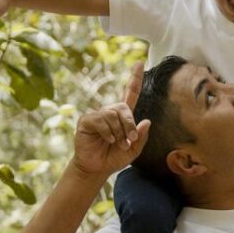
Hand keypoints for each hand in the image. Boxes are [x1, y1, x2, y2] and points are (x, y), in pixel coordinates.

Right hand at [72, 63, 150, 177]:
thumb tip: (146, 121)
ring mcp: (97, 115)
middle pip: (123, 107)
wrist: (96, 168)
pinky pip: (101, 120)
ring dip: (119, 132)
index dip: (135, 79)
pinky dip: (107, 131)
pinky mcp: (86, 121)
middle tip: (129, 141)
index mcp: (122, 116)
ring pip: (113, 115)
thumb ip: (141, 137)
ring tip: (117, 144)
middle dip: (129, 124)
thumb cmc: (114, 158)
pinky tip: (108, 140)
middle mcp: (110, 112)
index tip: (140, 63)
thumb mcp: (133, 150)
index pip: (130, 94)